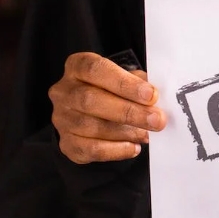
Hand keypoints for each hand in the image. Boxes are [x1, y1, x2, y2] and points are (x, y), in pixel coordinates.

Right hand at [49, 52, 166, 163]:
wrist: (94, 115)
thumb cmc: (113, 91)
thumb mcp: (125, 79)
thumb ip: (138, 84)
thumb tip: (156, 98)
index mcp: (77, 67)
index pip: (95, 70)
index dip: (124, 83)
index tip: (151, 95)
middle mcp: (63, 91)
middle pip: (90, 100)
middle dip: (129, 111)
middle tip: (157, 119)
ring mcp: (62, 118)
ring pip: (90, 126)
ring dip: (125, 132)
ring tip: (147, 134)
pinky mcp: (67, 143)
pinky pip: (91, 149)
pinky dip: (116, 150)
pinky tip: (134, 147)